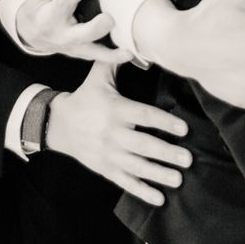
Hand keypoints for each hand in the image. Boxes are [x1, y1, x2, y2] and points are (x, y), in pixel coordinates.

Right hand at [13, 0, 127, 63]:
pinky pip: (99, 58)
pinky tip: (130, 54)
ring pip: (93, 52)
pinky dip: (114, 58)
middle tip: (109, 19)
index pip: (64, 0)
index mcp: (49, 16)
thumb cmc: (38, 4)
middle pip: (80, 35)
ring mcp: (73, 47)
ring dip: (111, 54)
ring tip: (128, 51)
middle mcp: (62, 35)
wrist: (32, 31)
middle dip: (96, 28)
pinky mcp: (83, 53)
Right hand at [45, 59, 192, 205]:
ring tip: (179, 180)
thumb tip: (131, 44)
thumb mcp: (97, 77)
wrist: (57, 124)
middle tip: (188, 159)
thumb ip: (115, 62)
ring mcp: (108, 154)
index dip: (165, 122)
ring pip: (137, 166)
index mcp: (115, 110)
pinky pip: (125, 181)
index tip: (184, 129)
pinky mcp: (104, 168)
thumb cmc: (84, 98)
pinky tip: (159, 199)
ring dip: (159, 174)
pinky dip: (141, 191)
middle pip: (143, 145)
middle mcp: (112, 134)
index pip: (144, 116)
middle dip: (167, 153)